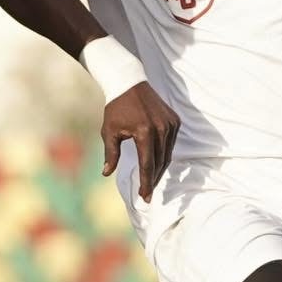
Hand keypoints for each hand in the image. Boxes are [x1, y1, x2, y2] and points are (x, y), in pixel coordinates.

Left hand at [101, 82, 179, 201]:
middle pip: (160, 162)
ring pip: (167, 155)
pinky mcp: (175, 120)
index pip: (148, 164)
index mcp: (145, 131)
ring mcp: (170, 124)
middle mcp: (161, 128)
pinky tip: (156, 163)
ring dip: (159, 169)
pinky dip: (164, 155)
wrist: (130, 83)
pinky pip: (171, 144)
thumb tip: (106, 173)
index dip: (146, 183)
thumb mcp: (109, 131)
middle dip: (153, 180)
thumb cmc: (116, 108)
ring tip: (151, 181)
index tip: (145, 197)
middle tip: (147, 194)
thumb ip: (110, 154)